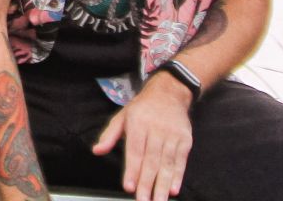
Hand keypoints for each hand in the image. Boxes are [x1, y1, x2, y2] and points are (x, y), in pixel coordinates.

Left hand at [92, 77, 192, 200]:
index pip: (135, 151)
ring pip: (167, 163)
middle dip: (147, 183)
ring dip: (163, 185)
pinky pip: (181, 161)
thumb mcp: (122, 116)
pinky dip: (178, 177)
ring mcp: (172, 135)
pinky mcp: (185, 140)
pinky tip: (174, 190)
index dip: (132, 170)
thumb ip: (109, 135)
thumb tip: (97, 150)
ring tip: (159, 200)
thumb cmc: (142, 108)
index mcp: (137, 123)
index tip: (129, 187)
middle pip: (151, 160)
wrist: (170, 93)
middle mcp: (156, 129)